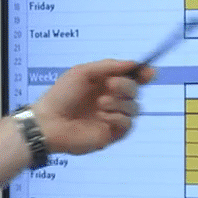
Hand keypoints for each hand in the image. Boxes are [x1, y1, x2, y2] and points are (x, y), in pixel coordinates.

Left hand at [30, 58, 151, 155]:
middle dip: (126, 85)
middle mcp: (112, 99)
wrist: (49, 122)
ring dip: (119, 102)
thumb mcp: (82, 72)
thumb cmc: (62, 95)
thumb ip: (109, 66)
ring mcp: (113, 117)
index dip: (143, 75)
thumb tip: (133, 64)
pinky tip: (102, 117)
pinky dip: (117, 117)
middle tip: (110, 86)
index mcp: (106, 83)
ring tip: (100, 104)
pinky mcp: (112, 134)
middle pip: (135, 90)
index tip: (148, 73)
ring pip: (134, 107)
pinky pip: (128, 123)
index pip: (132, 78)